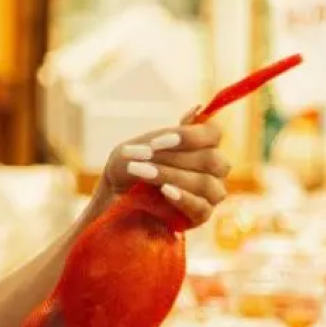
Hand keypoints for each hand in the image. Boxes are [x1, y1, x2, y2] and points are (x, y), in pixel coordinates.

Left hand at [95, 112, 229, 227]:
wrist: (112, 202)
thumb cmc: (125, 170)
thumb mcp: (135, 148)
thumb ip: (164, 134)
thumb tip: (197, 109)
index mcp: (199, 146)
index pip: (213, 134)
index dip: (190, 136)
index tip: (157, 142)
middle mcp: (210, 170)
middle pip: (213, 160)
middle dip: (175, 158)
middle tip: (144, 159)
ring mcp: (208, 195)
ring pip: (207, 184)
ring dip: (174, 176)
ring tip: (145, 174)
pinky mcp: (200, 217)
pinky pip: (203, 208)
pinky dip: (183, 197)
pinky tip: (165, 192)